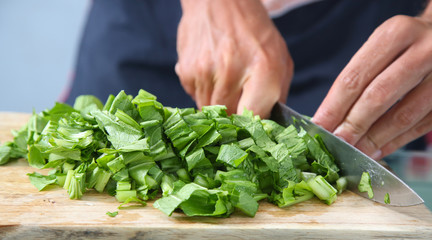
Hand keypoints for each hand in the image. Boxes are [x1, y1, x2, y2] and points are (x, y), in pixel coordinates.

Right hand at [176, 0, 292, 117]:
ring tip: (226, 83)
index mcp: (263, 69)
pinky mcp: (186, 72)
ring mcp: (205, 73)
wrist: (220, 1)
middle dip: (235, 117)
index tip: (253, 128)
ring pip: (209, 111)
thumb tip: (267, 126)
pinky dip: (204, 92)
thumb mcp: (279, 59)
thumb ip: (276, 95)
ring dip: (218, 104)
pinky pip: (195, 97)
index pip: (254, 118)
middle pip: (229, 119)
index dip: (253, 128)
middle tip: (239, 105)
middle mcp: (231, 72)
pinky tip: (212, 73)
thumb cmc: (254, 32)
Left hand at [313, 13, 431, 158]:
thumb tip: (329, 117)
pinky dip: (397, 141)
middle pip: (378, 96)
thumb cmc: (406, 45)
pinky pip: (421, 125)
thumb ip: (359, 76)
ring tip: (356, 152)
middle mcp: (424, 51)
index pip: (355, 77)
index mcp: (396, 34)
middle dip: (353, 125)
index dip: (334, 106)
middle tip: (337, 143)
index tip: (320, 126)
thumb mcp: (382, 45)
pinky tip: (379, 150)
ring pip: (403, 115)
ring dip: (375, 139)